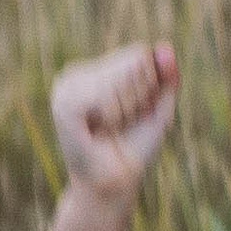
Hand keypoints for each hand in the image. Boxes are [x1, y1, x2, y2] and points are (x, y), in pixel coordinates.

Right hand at [50, 43, 179, 205]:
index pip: (139, 54)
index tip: (134, 112)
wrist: (115, 183)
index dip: (149, 86)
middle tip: (122, 123)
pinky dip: (113, 114)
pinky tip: (100, 128)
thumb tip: (165, 47)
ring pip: (121, 77)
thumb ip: (167, 78)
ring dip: (127, 108)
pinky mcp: (64, 105)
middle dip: (139, 96)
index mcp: (95, 70)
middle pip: (133, 62)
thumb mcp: (159, 109)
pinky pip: (103, 94)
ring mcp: (66, 87)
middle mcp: (76, 73)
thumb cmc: (135, 147)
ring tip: (110, 127)